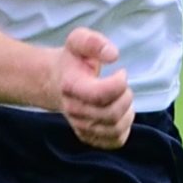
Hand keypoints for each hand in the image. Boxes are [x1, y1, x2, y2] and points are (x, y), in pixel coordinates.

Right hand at [49, 26, 132, 148]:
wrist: (54, 82)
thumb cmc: (72, 61)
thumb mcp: (78, 41)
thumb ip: (93, 42)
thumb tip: (113, 55)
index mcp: (71, 86)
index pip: (100, 95)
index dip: (119, 83)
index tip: (121, 72)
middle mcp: (74, 110)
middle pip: (111, 114)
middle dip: (126, 97)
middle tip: (122, 86)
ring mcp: (80, 126)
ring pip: (115, 129)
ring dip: (127, 112)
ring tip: (121, 99)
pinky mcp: (88, 137)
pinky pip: (115, 141)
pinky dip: (124, 128)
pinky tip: (119, 114)